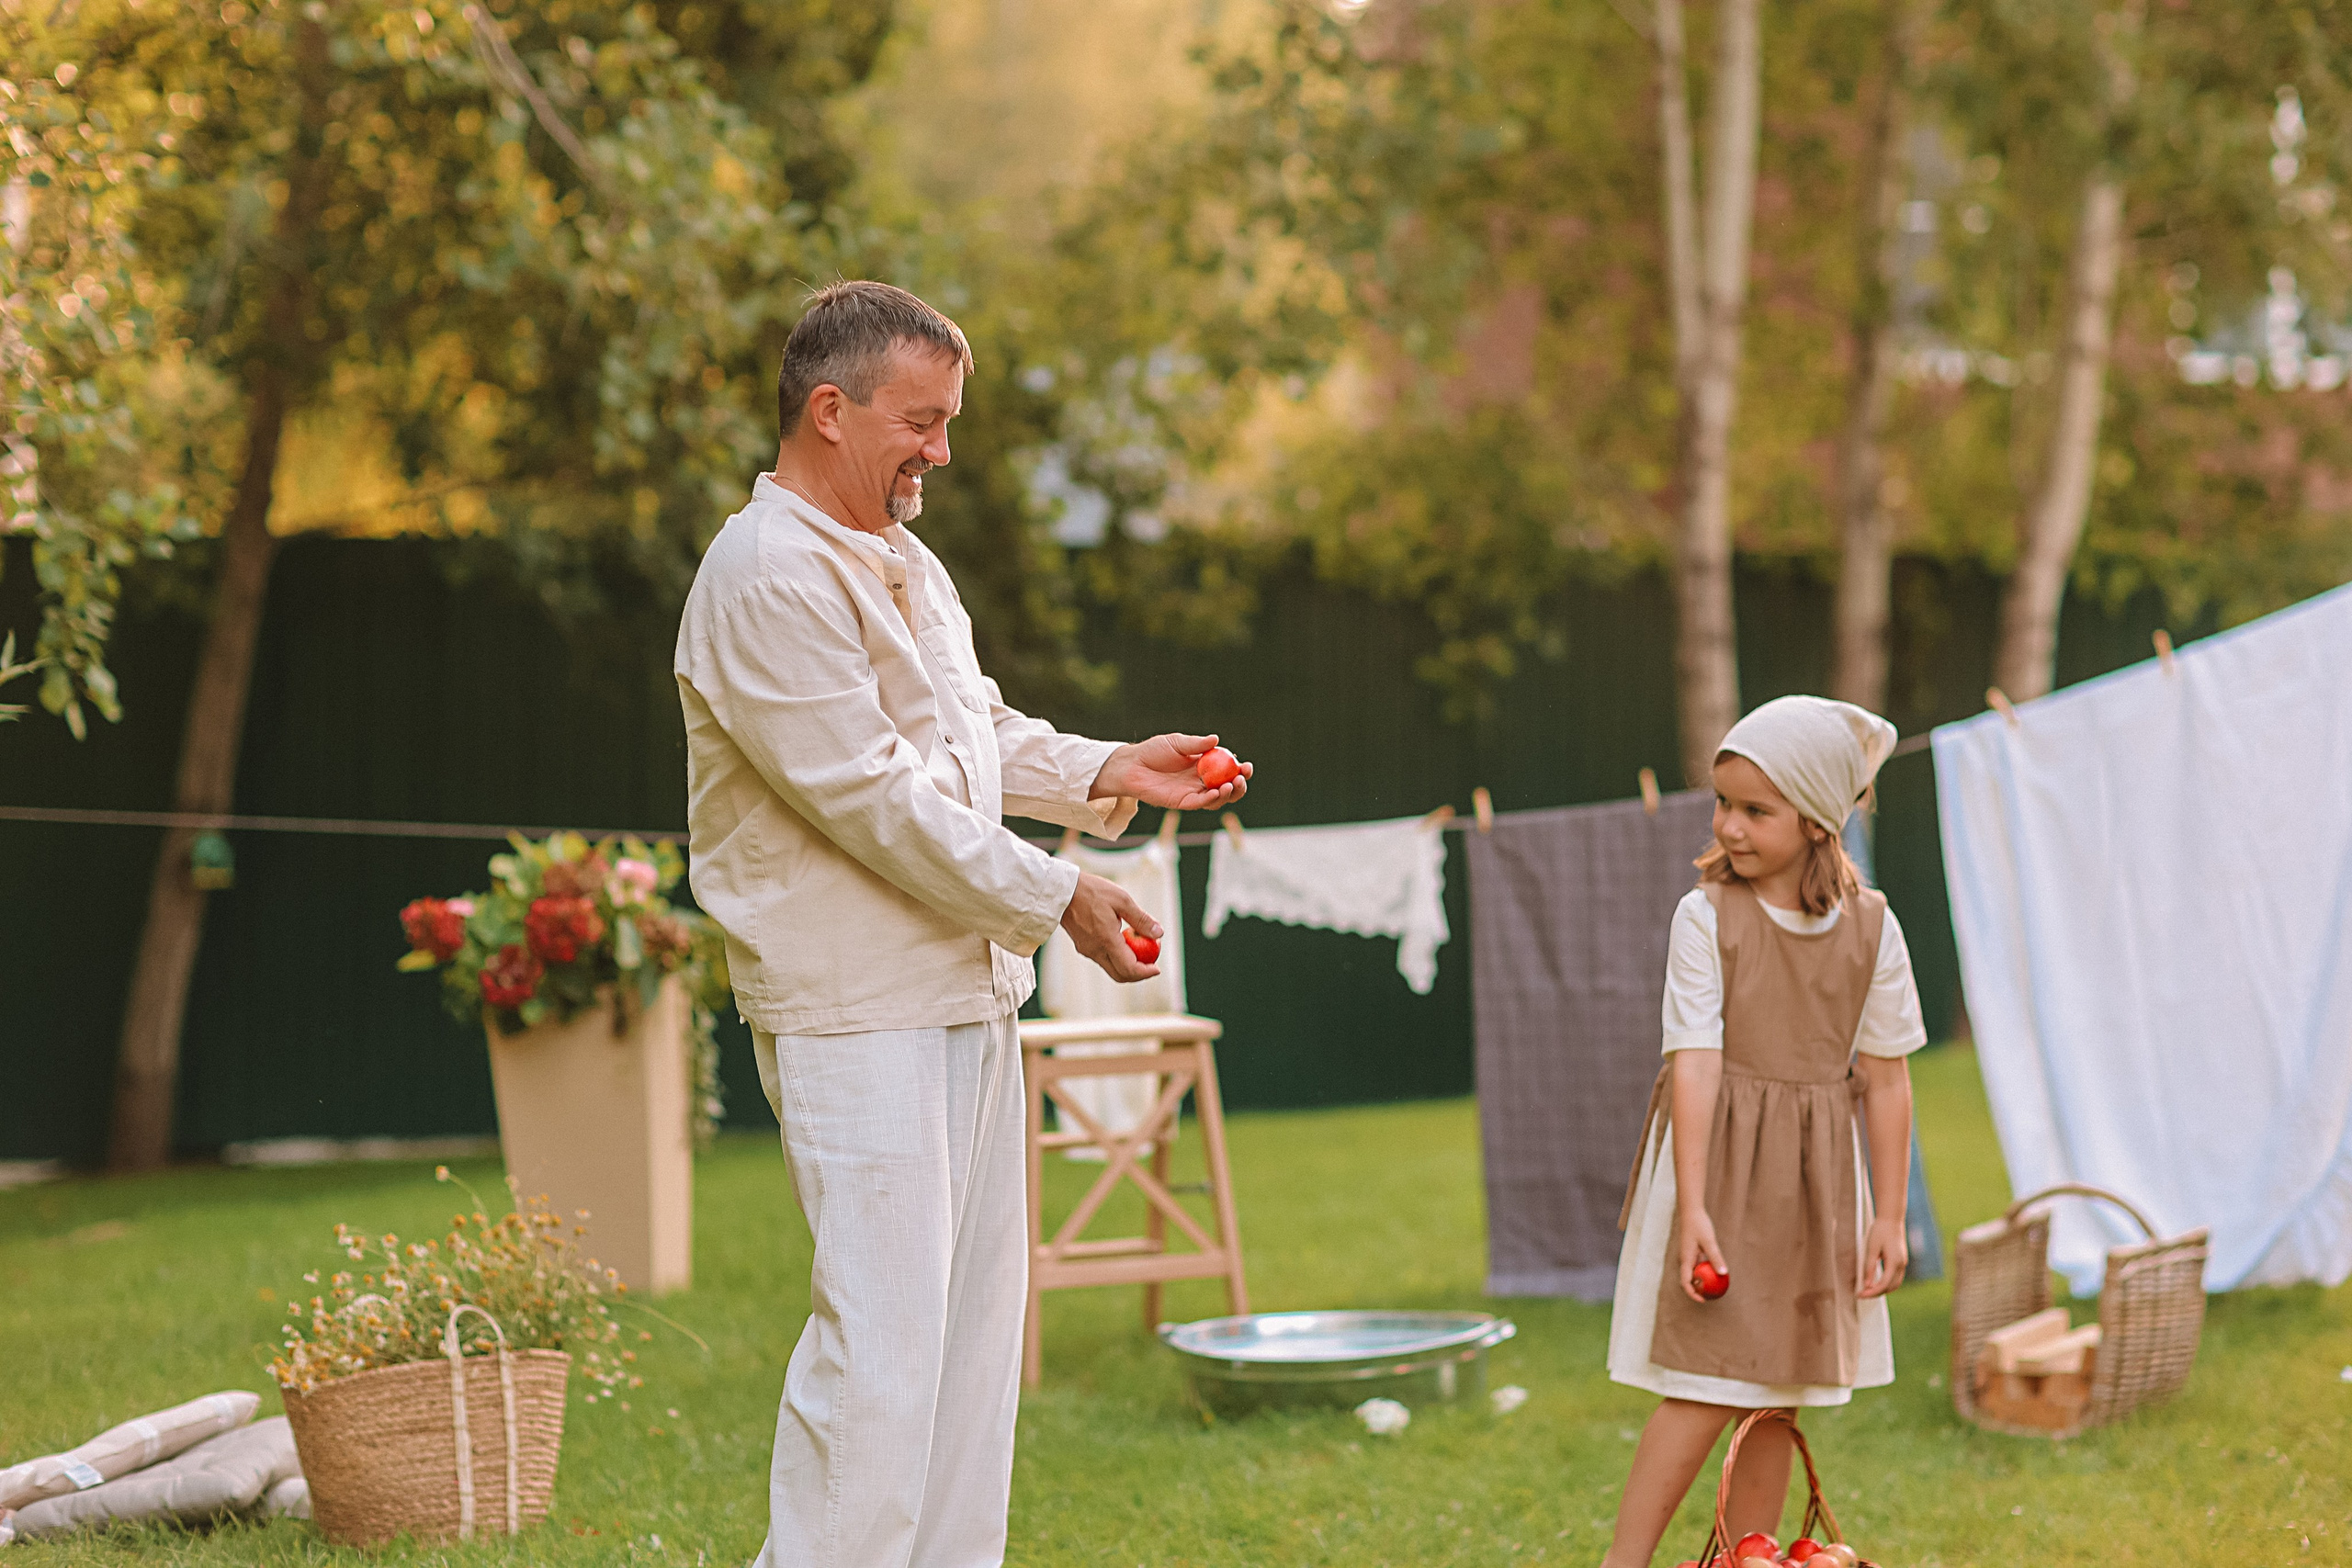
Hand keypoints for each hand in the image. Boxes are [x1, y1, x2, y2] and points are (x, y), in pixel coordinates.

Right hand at [1061, 871, 1161, 983]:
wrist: (1062, 890)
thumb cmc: (1092, 891)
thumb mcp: (1122, 900)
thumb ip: (1141, 919)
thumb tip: (1159, 934)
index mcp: (1106, 940)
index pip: (1129, 968)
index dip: (1145, 972)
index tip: (1157, 969)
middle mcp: (1095, 950)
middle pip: (1120, 975)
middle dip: (1138, 974)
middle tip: (1152, 965)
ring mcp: (1087, 950)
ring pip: (1111, 968)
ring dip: (1128, 965)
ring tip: (1141, 949)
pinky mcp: (1083, 947)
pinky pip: (1104, 959)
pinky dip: (1117, 957)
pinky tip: (1124, 942)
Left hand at [1091, 733, 1252, 810]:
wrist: (1132, 766)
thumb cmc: (1153, 751)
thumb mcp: (1176, 742)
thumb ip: (1196, 744)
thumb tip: (1216, 740)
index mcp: (1205, 764)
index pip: (1228, 769)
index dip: (1240, 770)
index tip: (1247, 766)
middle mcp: (1202, 780)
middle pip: (1228, 787)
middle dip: (1239, 785)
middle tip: (1242, 778)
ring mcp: (1193, 792)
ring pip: (1218, 799)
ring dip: (1228, 794)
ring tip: (1230, 785)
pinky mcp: (1182, 803)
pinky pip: (1201, 803)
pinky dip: (1211, 800)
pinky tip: (1217, 792)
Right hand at [1676, 1207, 1726, 1303]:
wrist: (1690, 1211)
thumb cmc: (1699, 1225)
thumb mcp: (1709, 1242)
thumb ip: (1716, 1257)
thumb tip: (1724, 1274)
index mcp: (1685, 1259)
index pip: (1685, 1282)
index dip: (1692, 1294)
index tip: (1703, 1300)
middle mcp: (1684, 1260)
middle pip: (1688, 1281)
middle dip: (1697, 1291)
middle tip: (1711, 1297)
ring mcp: (1687, 1256)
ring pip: (1693, 1274)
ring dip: (1701, 1282)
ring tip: (1715, 1288)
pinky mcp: (1692, 1252)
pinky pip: (1698, 1266)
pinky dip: (1705, 1272)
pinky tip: (1716, 1273)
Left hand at [1858, 1214, 1908, 1298]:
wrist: (1891, 1219)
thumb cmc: (1880, 1231)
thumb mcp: (1871, 1248)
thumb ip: (1869, 1267)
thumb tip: (1867, 1284)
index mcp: (1894, 1262)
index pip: (1884, 1284)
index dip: (1872, 1292)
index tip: (1860, 1295)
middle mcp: (1901, 1265)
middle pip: (1890, 1287)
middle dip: (1877, 1293)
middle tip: (1861, 1295)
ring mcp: (1903, 1263)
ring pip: (1895, 1284)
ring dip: (1882, 1290)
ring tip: (1867, 1291)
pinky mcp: (1901, 1261)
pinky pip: (1895, 1278)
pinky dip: (1886, 1283)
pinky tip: (1875, 1283)